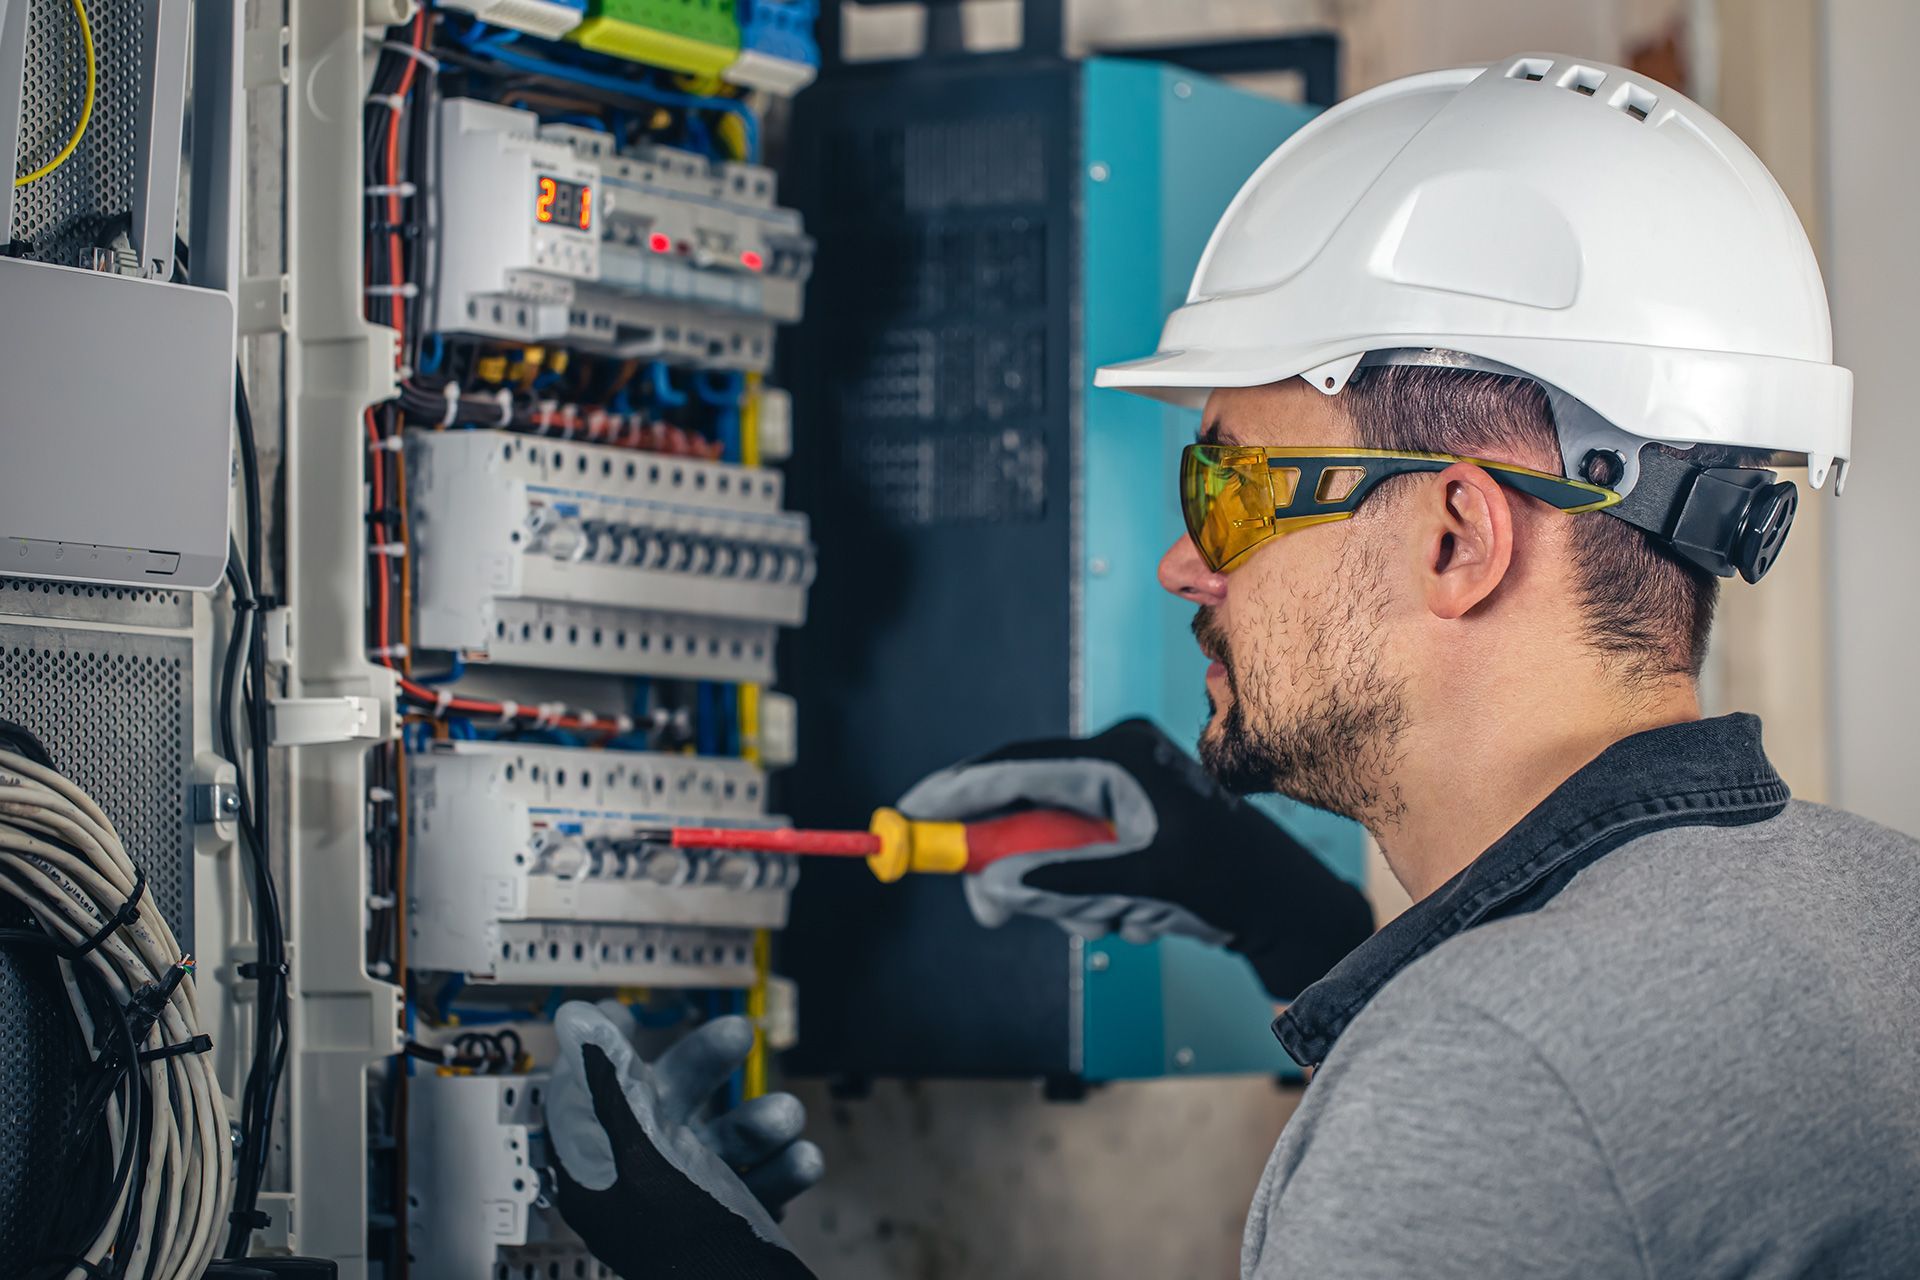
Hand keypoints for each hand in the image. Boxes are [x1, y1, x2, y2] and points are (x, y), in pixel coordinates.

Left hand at [546, 1001, 821, 1278]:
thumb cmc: (676, 1232)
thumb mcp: (638, 1149)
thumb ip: (612, 1082)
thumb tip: (577, 1018)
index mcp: (604, 1161)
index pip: (595, 1090)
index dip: (609, 1050)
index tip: (627, 1014)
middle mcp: (644, 1175)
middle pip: (669, 1098)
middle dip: (709, 1062)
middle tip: (739, 1033)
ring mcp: (691, 1195)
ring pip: (725, 1137)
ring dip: (763, 1121)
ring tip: (789, 1117)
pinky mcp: (732, 1216)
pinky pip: (760, 1178)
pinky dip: (784, 1168)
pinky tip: (802, 1162)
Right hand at [897, 718, 1373, 999]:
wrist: (1278, 901)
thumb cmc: (1226, 881)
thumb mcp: (1144, 883)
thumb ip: (1064, 879)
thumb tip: (995, 884)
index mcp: (1117, 757)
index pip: (1017, 766)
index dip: (958, 791)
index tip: (910, 816)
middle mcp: (1110, 762)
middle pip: (1022, 808)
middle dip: (1015, 866)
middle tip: (994, 912)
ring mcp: (1114, 791)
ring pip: (1043, 845)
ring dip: (1065, 894)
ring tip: (1118, 916)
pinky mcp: (1118, 821)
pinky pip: (1068, 858)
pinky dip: (1083, 895)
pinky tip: (1130, 913)